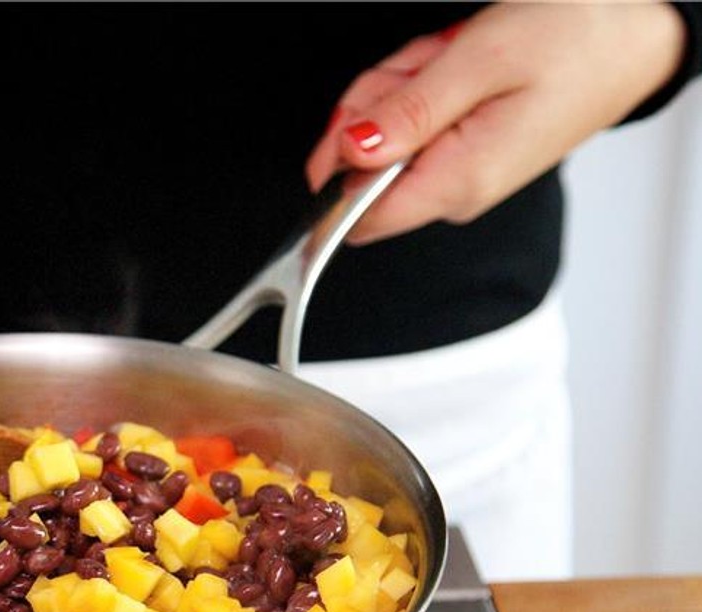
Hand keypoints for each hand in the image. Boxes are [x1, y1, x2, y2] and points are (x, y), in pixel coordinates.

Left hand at [305, 2, 687, 244]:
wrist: (633, 32)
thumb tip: (347, 153)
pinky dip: (422, 83)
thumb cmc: (575, 39)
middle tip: (430, 65)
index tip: (367, 113)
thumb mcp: (479, 62)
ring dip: (405, 85)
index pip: (356, 216)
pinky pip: (413, 123)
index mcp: (458, 182)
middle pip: (364, 167)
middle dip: (380, 103)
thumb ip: (407, 114)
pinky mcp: (464, 154)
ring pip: (384, 138)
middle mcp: (456, 192)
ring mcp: (459, 175)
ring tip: (453, 58)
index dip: (340, 163)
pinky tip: (457, 63)